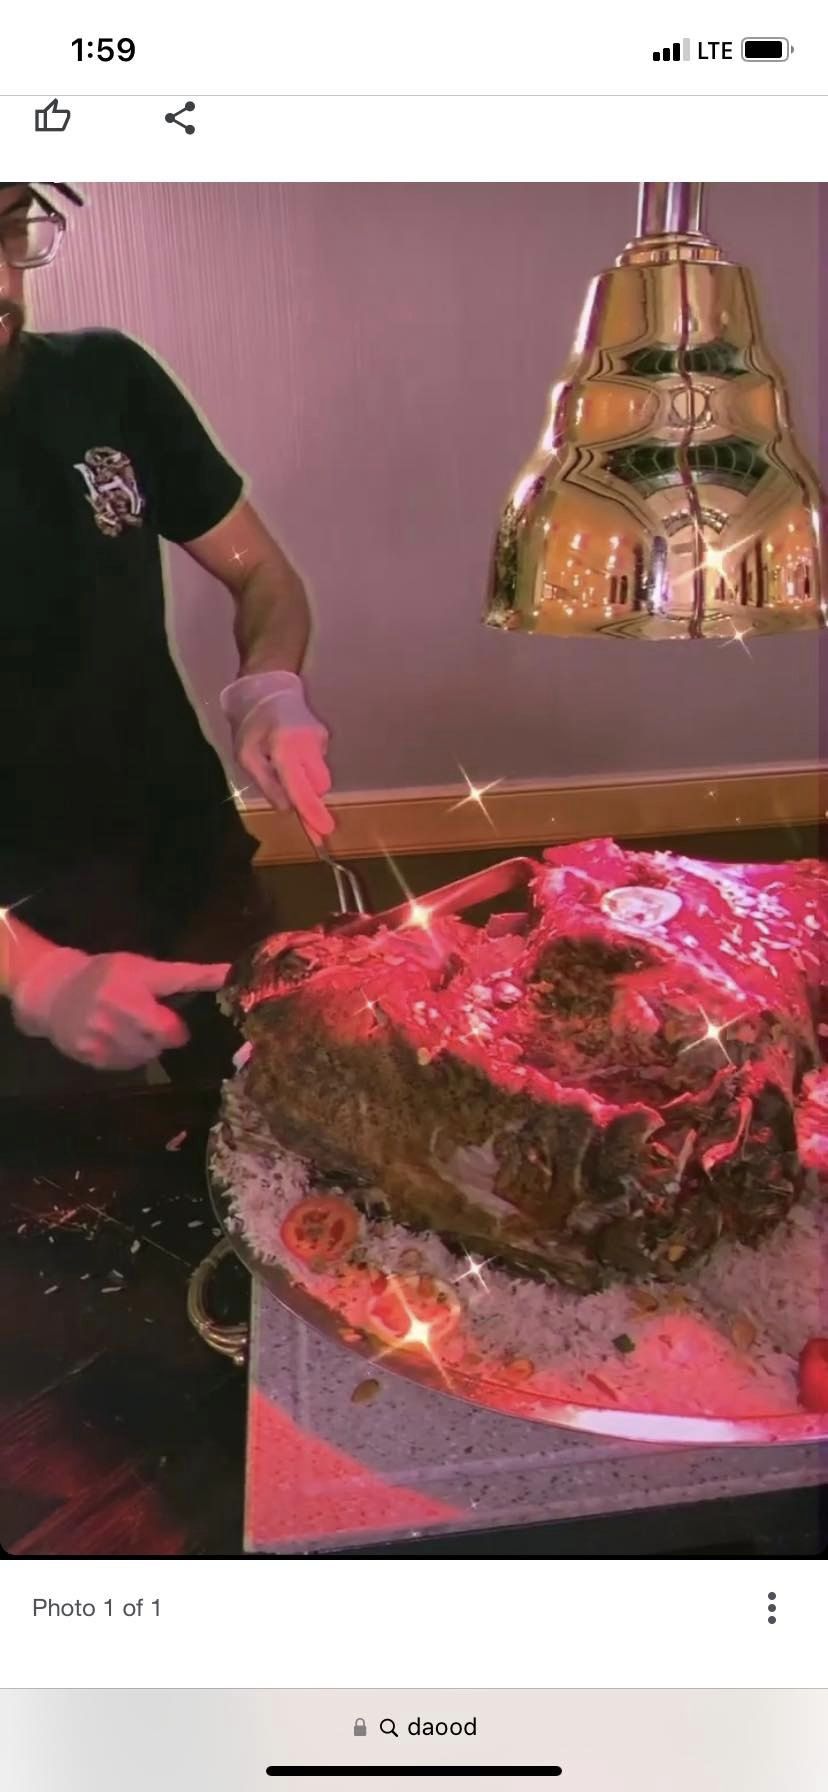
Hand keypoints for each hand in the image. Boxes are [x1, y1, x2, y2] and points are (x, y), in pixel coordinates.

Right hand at [11, 948, 230, 1069]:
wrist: (54, 994)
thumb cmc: (105, 976)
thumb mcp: (138, 966)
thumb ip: (177, 976)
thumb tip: (225, 976)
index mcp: (135, 977)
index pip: (180, 978)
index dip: (209, 978)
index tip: (232, 977)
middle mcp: (119, 1004)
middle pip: (170, 1034)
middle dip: (171, 1031)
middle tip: (157, 1020)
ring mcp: (104, 1033)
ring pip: (151, 1053)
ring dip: (151, 1045)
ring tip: (133, 1029)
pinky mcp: (93, 1056)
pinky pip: (130, 1065)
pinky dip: (131, 1056)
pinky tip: (118, 1039)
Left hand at [221, 670, 332, 843]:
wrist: (267, 688)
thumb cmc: (251, 724)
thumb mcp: (246, 756)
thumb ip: (267, 783)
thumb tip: (287, 809)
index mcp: (285, 747)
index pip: (301, 787)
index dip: (310, 812)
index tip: (324, 831)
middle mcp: (309, 743)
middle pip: (318, 787)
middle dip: (306, 792)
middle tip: (282, 782)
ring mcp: (321, 739)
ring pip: (321, 777)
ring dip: (305, 779)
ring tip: (282, 759)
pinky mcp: (325, 737)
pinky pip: (318, 763)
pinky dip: (306, 764)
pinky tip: (290, 747)